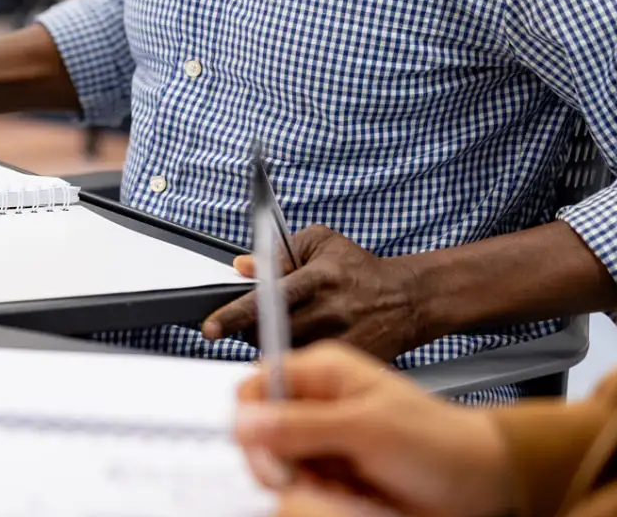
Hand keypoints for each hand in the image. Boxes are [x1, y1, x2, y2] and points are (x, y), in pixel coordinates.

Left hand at [202, 225, 424, 359]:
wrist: (405, 300)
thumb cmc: (358, 270)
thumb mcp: (321, 243)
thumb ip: (278, 251)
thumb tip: (243, 265)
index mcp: (319, 277)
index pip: (268, 296)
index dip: (234, 314)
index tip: (211, 328)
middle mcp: (329, 310)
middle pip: (270, 331)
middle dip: (252, 330)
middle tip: (256, 323)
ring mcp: (340, 340)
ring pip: (285, 354)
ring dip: (274, 346)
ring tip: (288, 330)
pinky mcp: (348, 363)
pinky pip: (307, 373)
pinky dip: (297, 364)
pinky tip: (306, 346)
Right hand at [235, 342, 515, 516]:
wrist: (479, 482)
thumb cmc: (438, 442)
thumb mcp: (367, 429)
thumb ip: (303, 425)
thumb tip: (246, 421)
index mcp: (323, 373)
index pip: (257, 386)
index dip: (252, 420)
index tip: (267, 454)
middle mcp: (318, 403)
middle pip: (263, 432)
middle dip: (281, 462)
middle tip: (309, 480)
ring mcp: (325, 440)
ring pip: (281, 466)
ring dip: (305, 486)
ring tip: (344, 490)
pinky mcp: (334, 473)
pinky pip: (304, 489)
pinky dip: (320, 500)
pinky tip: (349, 498)